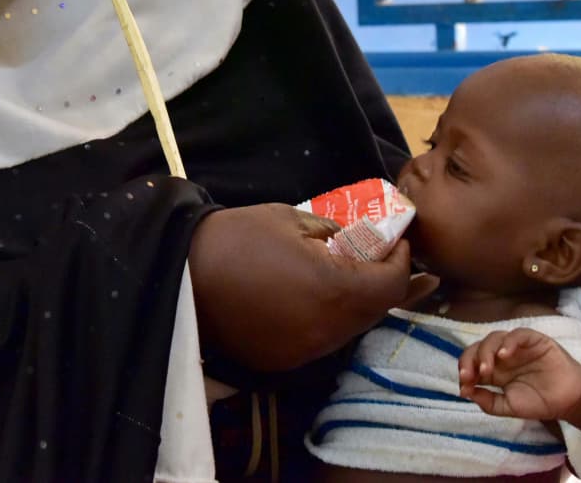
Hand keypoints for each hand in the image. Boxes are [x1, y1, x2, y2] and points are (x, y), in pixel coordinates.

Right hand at [189, 204, 436, 370]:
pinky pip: (321, 340)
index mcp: (334, 290)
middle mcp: (327, 330)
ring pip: (350, 329)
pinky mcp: (283, 361)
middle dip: (384, 282)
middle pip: (376, 311)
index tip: (397, 240)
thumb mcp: (291, 218)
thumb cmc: (236, 238)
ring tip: (347, 273)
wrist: (178, 275)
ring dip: (357, 303)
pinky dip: (328, 318)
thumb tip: (362, 241)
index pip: (392, 284)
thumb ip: (337, 233)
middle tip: (381, 256)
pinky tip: (313, 295)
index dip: (402, 261)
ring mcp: (305, 352)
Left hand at [458, 328, 580, 420]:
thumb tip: (466, 392)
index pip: (471, 363)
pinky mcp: (534, 340)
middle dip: (470, 361)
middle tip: (471, 376)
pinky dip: (508, 342)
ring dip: (485, 352)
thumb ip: (489, 402)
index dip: (464, 372)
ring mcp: (517, 347)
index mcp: (494, 370)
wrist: (570, 400)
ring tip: (486, 369)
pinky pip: (517, 334)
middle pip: (478, 348)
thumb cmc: (540, 401)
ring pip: (494, 338)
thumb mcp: (510, 407)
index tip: (464, 387)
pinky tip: (504, 356)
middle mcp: (502, 356)